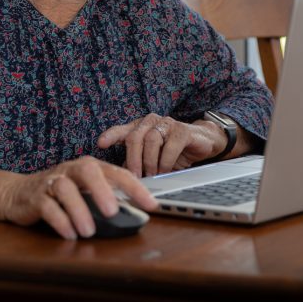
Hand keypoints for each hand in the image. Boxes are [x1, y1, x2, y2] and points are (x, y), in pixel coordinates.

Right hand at [0, 156, 156, 239]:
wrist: (17, 193)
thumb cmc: (59, 193)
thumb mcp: (84, 192)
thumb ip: (106, 198)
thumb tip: (134, 215)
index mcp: (89, 167)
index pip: (116, 173)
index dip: (135, 187)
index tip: (151, 204)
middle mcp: (71, 170)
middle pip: (88, 171)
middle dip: (102, 190)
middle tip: (113, 212)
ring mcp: (52, 182)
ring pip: (65, 189)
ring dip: (79, 210)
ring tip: (89, 231)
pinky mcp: (35, 197)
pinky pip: (47, 206)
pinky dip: (59, 220)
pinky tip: (69, 234)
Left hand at [97, 113, 222, 177]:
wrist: (202, 143)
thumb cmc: (172, 151)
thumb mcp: (151, 158)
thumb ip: (137, 163)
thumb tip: (121, 179)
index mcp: (140, 127)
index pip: (122, 130)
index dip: (111, 135)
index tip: (100, 144)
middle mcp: (151, 122)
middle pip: (135, 137)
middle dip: (133, 159)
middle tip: (135, 176)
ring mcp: (167, 123)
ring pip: (151, 140)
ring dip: (150, 161)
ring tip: (152, 175)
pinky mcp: (182, 130)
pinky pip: (171, 145)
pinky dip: (166, 161)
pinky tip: (165, 170)